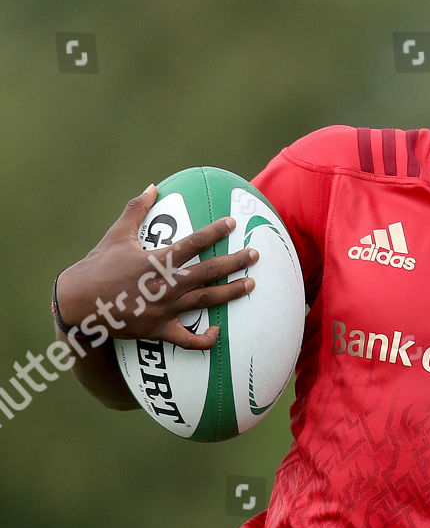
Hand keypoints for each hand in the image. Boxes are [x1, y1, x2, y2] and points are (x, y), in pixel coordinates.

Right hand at [56, 185, 257, 348]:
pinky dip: (205, 339)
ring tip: (251, 285)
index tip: (232, 224)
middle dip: (235, 262)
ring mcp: (164, 309)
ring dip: (231, 293)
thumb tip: (153, 187)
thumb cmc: (96, 266)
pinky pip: (188, 340)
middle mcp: (164, 285)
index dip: (215, 232)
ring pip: (206, 301)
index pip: (193, 243)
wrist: (76, 304)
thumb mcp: (116, 235)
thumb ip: (136, 210)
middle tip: (255, 255)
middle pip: (209, 272)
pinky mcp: (159, 330)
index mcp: (156, 261)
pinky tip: (218, 333)